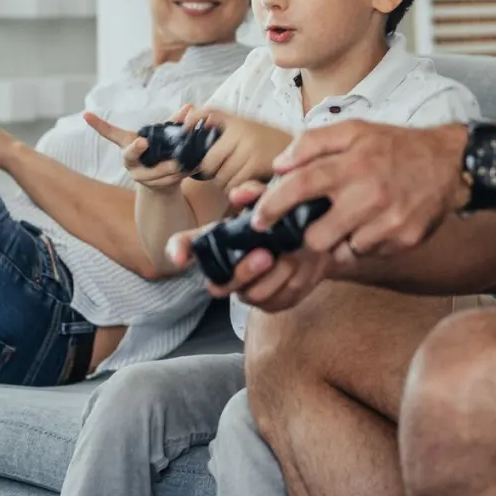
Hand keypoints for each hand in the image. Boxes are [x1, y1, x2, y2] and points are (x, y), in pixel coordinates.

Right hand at [84, 105, 188, 191]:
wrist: (164, 184)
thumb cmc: (161, 153)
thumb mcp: (165, 137)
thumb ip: (175, 122)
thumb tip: (189, 106)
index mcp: (129, 146)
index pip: (110, 134)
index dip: (98, 125)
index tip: (86, 114)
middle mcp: (131, 162)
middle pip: (129, 156)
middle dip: (136, 149)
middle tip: (144, 142)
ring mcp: (141, 176)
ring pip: (155, 171)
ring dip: (171, 166)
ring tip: (183, 162)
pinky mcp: (154, 186)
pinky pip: (168, 181)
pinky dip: (183, 173)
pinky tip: (194, 167)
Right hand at [166, 181, 339, 311]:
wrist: (318, 241)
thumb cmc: (283, 220)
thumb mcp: (271, 202)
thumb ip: (255, 195)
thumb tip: (239, 193)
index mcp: (219, 241)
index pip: (187, 245)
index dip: (178, 251)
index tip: (180, 256)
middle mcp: (226, 270)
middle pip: (218, 285)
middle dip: (244, 272)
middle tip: (266, 254)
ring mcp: (248, 290)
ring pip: (253, 295)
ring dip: (275, 278)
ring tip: (293, 258)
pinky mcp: (272, 302)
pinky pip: (276, 301)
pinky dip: (292, 284)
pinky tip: (303, 269)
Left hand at [193, 110, 293, 190]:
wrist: (309, 154)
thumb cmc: (272, 146)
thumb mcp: (249, 128)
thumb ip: (221, 124)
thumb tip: (186, 120)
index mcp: (238, 120)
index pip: (204, 116)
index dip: (189, 128)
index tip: (185, 140)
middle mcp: (242, 130)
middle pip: (207, 159)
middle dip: (210, 172)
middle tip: (221, 174)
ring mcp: (249, 147)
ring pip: (219, 175)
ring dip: (224, 184)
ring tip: (237, 179)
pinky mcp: (257, 165)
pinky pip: (233, 185)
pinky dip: (236, 191)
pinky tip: (246, 186)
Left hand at [250, 121, 466, 258]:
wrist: (450, 162)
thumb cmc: (396, 146)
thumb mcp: (355, 130)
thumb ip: (313, 143)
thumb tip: (279, 166)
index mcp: (353, 164)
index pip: (300, 187)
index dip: (273, 206)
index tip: (259, 220)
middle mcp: (370, 195)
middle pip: (317, 235)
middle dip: (311, 233)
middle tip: (319, 221)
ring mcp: (389, 221)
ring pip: (343, 250)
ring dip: (341, 239)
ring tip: (355, 218)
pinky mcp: (405, 239)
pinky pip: (369, 253)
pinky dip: (366, 243)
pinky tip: (377, 223)